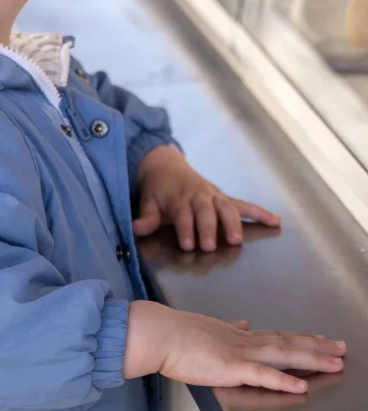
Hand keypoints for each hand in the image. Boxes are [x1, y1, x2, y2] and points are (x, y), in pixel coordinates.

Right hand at [123, 301, 345, 393]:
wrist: (160, 333)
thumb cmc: (176, 333)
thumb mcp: (208, 327)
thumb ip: (228, 328)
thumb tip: (241, 323)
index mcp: (238, 335)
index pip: (277, 335)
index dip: (301, 337)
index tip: (321, 338)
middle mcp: (245, 341)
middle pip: (289, 342)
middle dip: (318, 346)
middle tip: (342, 348)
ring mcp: (240, 353)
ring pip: (284, 355)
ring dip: (313, 359)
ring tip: (336, 363)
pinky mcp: (231, 367)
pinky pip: (263, 375)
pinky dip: (284, 380)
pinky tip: (302, 386)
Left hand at [133, 145, 279, 251]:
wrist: (164, 164)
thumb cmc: (156, 188)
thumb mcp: (147, 200)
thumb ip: (145, 217)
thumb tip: (135, 229)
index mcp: (178, 197)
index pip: (183, 214)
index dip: (186, 229)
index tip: (188, 245)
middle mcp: (198, 195)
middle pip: (206, 212)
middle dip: (209, 228)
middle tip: (211, 246)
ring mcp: (213, 195)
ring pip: (226, 208)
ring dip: (233, 223)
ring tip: (237, 240)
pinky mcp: (223, 198)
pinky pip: (243, 204)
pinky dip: (260, 212)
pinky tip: (275, 221)